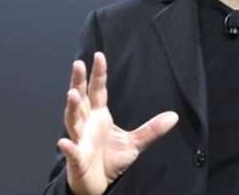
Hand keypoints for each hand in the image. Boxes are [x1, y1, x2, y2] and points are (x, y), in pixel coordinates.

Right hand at [57, 52, 178, 194]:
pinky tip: (64, 142)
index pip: (98, 91)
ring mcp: (80, 139)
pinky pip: (72, 151)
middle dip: (78, 82)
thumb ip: (152, 129)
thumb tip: (174, 116)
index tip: (99, 56)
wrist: (99, 183)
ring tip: (72, 94)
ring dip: (71, 108)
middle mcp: (87, 124)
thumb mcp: (135, 143)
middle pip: (81, 99)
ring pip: (73, 120)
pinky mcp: (77, 158)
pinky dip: (68, 147)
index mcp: (99, 116)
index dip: (98, 74)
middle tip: (78, 64)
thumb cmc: (110, 160)